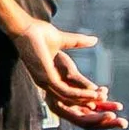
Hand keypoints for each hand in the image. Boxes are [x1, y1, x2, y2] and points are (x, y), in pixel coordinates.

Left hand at [7, 18, 125, 128]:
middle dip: (87, 102)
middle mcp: (45, 83)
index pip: (68, 92)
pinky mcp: (46, 78)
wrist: (24, 27)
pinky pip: (66, 91)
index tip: (100, 94)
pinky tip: (93, 93)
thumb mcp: (63, 40)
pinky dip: (80, 94)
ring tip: (102, 99)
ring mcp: (44, 82)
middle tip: (104, 101)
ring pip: (69, 98)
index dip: (84, 94)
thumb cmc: (39, 32)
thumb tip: (94, 40)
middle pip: (69, 100)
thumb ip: (79, 42)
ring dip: (86, 99)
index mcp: (47, 76)